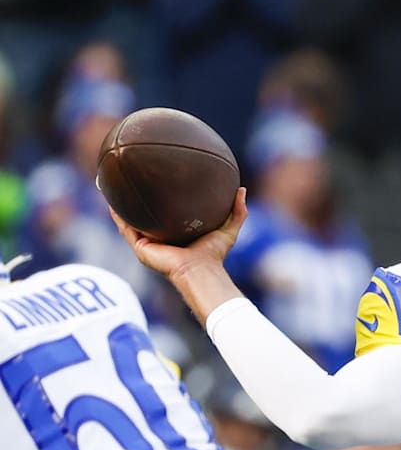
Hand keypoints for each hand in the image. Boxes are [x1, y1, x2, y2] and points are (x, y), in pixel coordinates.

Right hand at [110, 187, 248, 281]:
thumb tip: (242, 189)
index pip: (166, 214)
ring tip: (113, 187)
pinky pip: (126, 229)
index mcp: (176, 233)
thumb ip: (237, 211)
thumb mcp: (228, 228)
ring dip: (121, 206)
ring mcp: (148, 243)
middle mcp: (160, 238)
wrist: (200, 270)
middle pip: (145, 216)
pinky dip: (117, 216)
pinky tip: (111, 201)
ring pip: (130, 221)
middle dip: (136, 200)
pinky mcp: (141, 247)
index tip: (157, 182)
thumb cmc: (214, 254)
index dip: (160, 200)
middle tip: (130, 180)